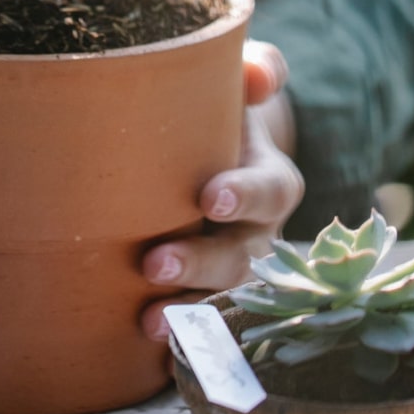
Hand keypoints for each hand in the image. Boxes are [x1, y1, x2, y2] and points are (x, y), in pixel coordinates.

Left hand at [139, 39, 304, 340]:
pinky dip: (179, 335)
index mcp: (271, 178)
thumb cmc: (220, 108)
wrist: (206, 150)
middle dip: (201, 263)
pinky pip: (201, 319)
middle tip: (154, 261)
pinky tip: (142, 344)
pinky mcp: (208, 292)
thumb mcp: (239, 82)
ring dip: (186, 307)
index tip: (209, 197)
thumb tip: (260, 73)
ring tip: (147, 320)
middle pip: (243, 257)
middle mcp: (261, 232)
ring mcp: (236, 269)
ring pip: (221, 297)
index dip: (244, 194)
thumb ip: (256, 69)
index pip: (270, 190)